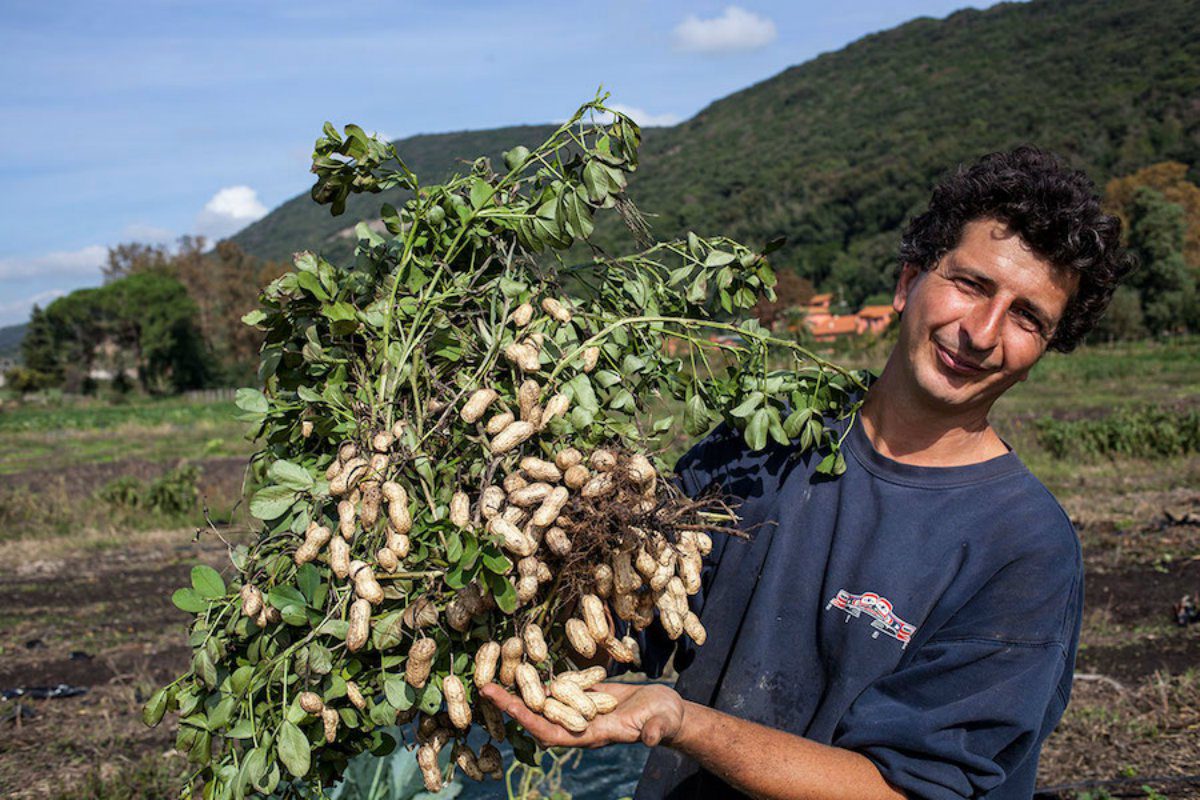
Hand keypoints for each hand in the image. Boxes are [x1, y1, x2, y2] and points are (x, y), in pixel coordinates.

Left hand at [480, 681, 685, 748]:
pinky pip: (557, 690)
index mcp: (592, 735)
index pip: (552, 732)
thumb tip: (649, 740)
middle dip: (512, 705)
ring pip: (543, 704)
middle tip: (485, 688)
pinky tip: (525, 666)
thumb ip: (654, 732)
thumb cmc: (665, 719)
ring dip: (521, 691)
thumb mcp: (661, 723)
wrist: (667, 712)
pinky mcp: (585, 696)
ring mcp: (580, 710)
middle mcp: (579, 725)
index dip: (528, 721)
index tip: (506, 707)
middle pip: (537, 718)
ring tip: (496, 673)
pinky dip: (540, 681)